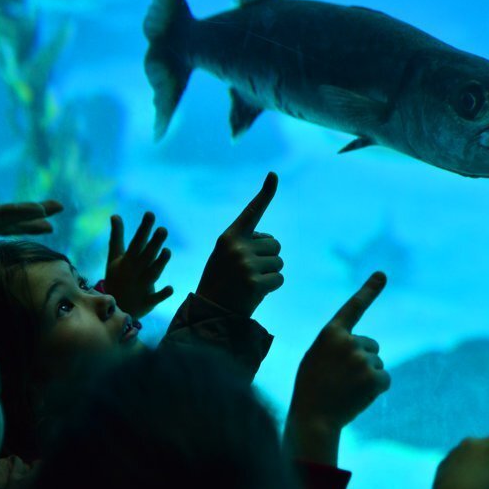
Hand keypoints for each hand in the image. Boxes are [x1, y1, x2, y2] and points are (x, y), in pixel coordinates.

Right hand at [104, 211, 173, 318]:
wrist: (115, 307)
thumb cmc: (117, 278)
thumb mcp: (114, 258)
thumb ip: (117, 237)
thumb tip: (115, 215)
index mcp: (127, 261)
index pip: (137, 242)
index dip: (144, 229)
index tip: (151, 214)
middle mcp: (134, 272)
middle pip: (146, 256)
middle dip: (153, 244)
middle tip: (163, 229)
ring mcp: (141, 287)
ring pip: (152, 274)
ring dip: (159, 264)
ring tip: (167, 251)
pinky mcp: (147, 301)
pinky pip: (155, 298)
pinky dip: (162, 294)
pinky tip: (170, 288)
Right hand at [195, 172, 282, 316]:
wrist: (209, 313)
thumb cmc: (220, 284)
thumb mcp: (225, 257)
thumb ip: (245, 246)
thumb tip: (272, 243)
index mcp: (229, 237)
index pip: (252, 211)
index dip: (266, 193)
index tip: (274, 175)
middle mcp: (237, 247)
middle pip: (275, 245)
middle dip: (268, 259)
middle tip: (248, 273)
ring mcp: (246, 264)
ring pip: (279, 263)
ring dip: (270, 274)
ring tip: (250, 283)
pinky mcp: (255, 282)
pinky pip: (279, 279)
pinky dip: (272, 287)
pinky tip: (255, 293)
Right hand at [285, 272, 390, 464]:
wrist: (313, 418)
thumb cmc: (312, 388)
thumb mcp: (317, 358)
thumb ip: (338, 346)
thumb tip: (367, 347)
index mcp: (330, 333)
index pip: (353, 306)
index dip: (369, 289)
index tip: (382, 273)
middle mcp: (349, 341)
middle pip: (371, 345)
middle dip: (363, 360)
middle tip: (341, 378)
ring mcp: (362, 359)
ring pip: (378, 363)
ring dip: (367, 376)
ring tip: (346, 389)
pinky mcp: (375, 378)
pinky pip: (385, 379)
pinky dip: (376, 389)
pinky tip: (358, 397)